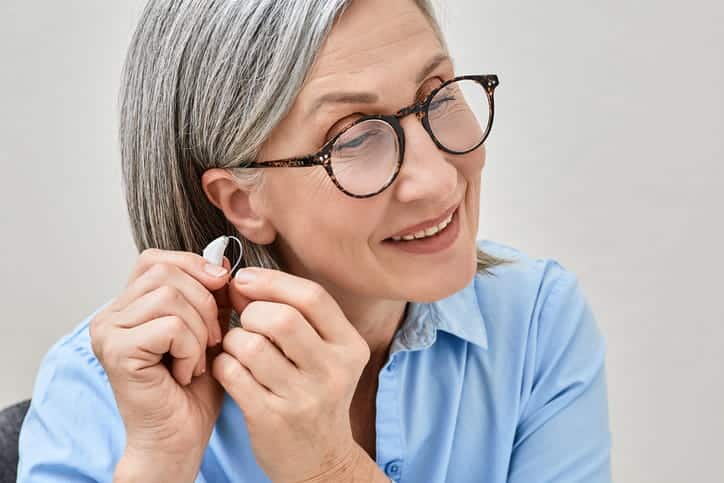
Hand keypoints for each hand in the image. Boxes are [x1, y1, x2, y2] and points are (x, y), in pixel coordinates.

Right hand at [90, 248, 233, 476]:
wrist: (179, 439)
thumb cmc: (192, 391)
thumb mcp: (209, 330)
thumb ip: (211, 296)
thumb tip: (223, 261)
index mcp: (127, 306)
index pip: (156, 260)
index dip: (193, 266)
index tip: (221, 288)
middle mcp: (109, 315)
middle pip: (167, 273)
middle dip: (205, 302)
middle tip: (211, 340)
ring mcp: (108, 332)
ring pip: (171, 297)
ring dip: (200, 330)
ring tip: (197, 360)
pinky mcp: (118, 351)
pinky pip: (172, 326)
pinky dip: (191, 349)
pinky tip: (185, 373)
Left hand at [211, 267, 371, 482]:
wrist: (320, 459)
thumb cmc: (315, 394)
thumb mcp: (323, 354)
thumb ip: (292, 315)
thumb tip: (241, 281)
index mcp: (350, 347)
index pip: (312, 296)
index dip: (272, 281)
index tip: (245, 280)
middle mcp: (333, 371)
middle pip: (281, 318)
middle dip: (251, 312)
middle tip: (244, 321)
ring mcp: (303, 398)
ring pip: (251, 346)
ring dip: (233, 340)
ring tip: (236, 348)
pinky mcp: (272, 419)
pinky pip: (232, 374)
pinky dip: (222, 364)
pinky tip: (229, 369)